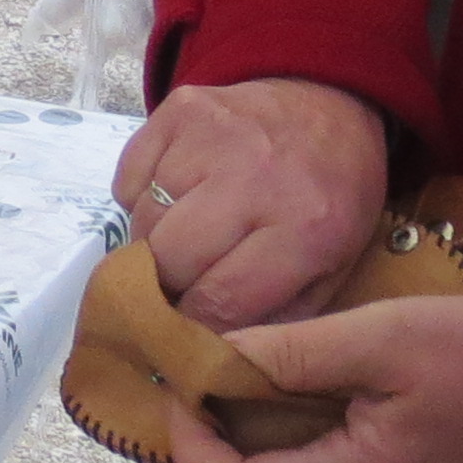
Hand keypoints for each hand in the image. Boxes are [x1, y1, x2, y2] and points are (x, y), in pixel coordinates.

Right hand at [115, 78, 390, 326]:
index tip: (186, 337)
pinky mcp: (180, 110)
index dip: (193, 328)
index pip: (218, 301)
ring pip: (143, 220)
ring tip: (185, 241)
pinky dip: (142, 200)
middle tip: (178, 291)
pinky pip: (129, 179)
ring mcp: (212, 136)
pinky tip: (177, 199)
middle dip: (167, 287)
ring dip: (155, 243)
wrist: (329, 102)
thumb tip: (209, 361)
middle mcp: (256, 176)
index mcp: (306, 227)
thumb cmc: (332, 196)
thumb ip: (277, 319)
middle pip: (169, 260)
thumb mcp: (332, 269)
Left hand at [163, 298, 462, 462]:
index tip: (176, 385)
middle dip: (199, 452)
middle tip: (178, 389)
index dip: (186, 445)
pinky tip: (271, 405)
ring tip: (214, 391)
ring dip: (238, 454)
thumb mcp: (382, 335)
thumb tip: (214, 357)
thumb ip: (293, 352)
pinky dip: (278, 454)